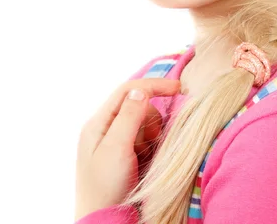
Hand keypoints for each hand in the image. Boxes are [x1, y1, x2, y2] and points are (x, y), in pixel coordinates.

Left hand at [75, 78, 181, 220]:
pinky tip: (146, 163)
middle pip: (137, 106)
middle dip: (151, 120)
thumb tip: (141, 90)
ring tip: (146, 157)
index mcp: (97, 123)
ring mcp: (113, 143)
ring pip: (143, 123)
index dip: (153, 86)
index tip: (179, 89)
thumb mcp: (117, 150)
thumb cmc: (106, 190)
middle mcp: (104, 129)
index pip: (128, 91)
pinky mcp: (122, 156)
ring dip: (151, 136)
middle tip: (151, 144)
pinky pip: (143, 140)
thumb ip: (129, 117)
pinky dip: (150, 147)